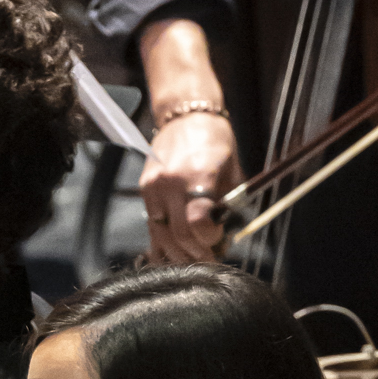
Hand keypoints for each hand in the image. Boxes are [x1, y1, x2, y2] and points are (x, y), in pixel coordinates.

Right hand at [138, 109, 239, 263]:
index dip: (210, 240)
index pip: (199, 223)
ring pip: (162, 236)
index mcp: (197, 174)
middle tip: (210, 262)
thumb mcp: (232, 170)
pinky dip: (163, 244)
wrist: (185, 116)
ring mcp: (154, 187)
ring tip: (194, 260)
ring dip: (179, 254)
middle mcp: (171, 182)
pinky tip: (173, 253)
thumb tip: (227, 237)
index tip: (220, 241)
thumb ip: (229, 205)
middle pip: (179, 235)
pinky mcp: (145, 190)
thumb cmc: (215, 140)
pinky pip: (152, 226)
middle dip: (197, 254)